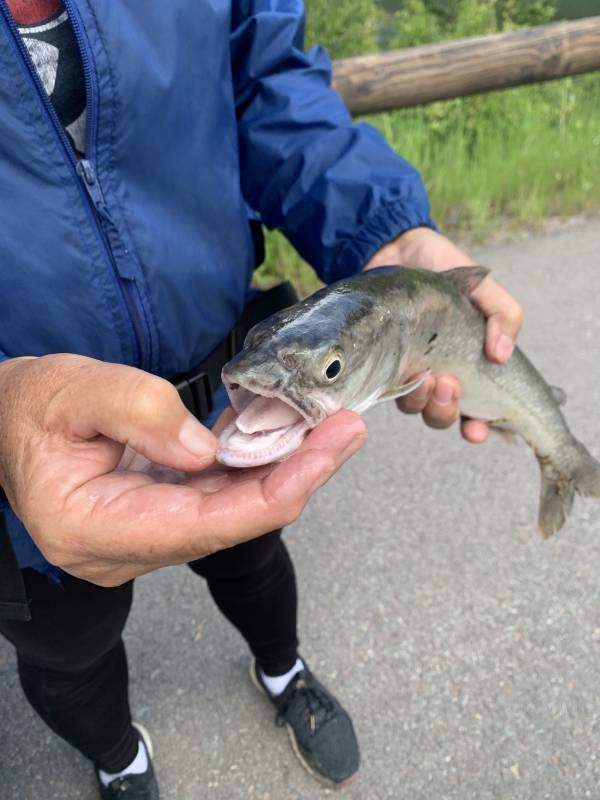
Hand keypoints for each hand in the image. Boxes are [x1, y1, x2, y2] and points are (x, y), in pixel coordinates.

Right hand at [0, 354, 365, 586]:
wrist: (4, 422)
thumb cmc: (28, 407)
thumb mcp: (77, 388)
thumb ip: (143, 414)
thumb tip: (207, 449)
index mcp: (96, 528)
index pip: (209, 525)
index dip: (280, 489)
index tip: (331, 451)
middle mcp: (124, 549)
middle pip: (231, 522)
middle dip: (296, 475)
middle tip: (346, 431)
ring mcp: (141, 538)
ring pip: (228, 512)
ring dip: (280, 471)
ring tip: (328, 430)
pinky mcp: (154, 518)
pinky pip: (213, 498)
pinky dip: (250, 467)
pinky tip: (283, 436)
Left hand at [365, 227, 523, 441]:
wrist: (396, 248)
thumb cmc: (444, 270)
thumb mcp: (482, 289)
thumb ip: (503, 316)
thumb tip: (502, 354)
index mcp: (465, 367)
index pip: (475, 412)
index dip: (478, 428)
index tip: (477, 429)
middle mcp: (436, 376)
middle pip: (441, 416)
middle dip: (446, 411)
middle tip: (447, 385)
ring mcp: (405, 371)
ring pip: (413, 407)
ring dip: (421, 400)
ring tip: (426, 377)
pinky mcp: (378, 362)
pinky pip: (383, 388)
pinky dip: (394, 387)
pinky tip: (403, 374)